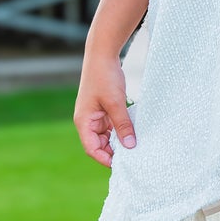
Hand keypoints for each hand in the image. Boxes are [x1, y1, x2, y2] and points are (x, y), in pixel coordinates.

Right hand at [74, 49, 135, 167]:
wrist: (102, 55)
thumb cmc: (104, 77)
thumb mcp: (115, 102)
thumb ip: (122, 125)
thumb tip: (131, 145)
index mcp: (84, 121)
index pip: (92, 149)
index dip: (105, 159)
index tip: (123, 165)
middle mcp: (88, 122)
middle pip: (99, 145)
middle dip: (114, 152)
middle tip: (133, 157)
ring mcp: (96, 116)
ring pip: (107, 137)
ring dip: (119, 142)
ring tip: (135, 146)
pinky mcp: (104, 111)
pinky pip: (112, 127)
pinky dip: (121, 131)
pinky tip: (133, 133)